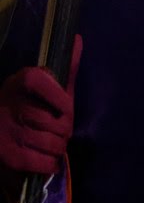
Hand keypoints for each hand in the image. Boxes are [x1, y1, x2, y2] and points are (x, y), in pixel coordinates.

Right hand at [0, 36, 80, 180]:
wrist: (0, 131)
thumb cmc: (32, 107)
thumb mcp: (48, 86)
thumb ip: (66, 67)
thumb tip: (77, 38)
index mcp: (18, 83)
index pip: (37, 79)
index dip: (58, 96)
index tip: (65, 106)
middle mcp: (8, 106)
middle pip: (57, 122)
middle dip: (64, 129)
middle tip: (55, 128)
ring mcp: (6, 132)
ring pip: (54, 144)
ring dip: (58, 147)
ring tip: (49, 142)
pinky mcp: (8, 156)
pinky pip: (45, 163)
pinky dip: (50, 163)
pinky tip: (44, 158)